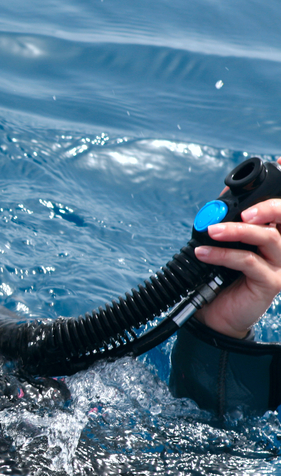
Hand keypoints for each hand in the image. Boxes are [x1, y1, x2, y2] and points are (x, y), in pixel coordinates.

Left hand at [192, 157, 280, 337]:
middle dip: (268, 206)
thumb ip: (225, 222)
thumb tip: (219, 200)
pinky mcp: (271, 283)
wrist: (214, 314)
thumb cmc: (218, 276)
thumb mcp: (221, 244)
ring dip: (236, 231)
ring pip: (268, 238)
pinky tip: (203, 252)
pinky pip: (249, 262)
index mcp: (274, 232)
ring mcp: (280, 264)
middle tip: (242, 210)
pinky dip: (223, 254)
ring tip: (211, 231)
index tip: (280, 161)